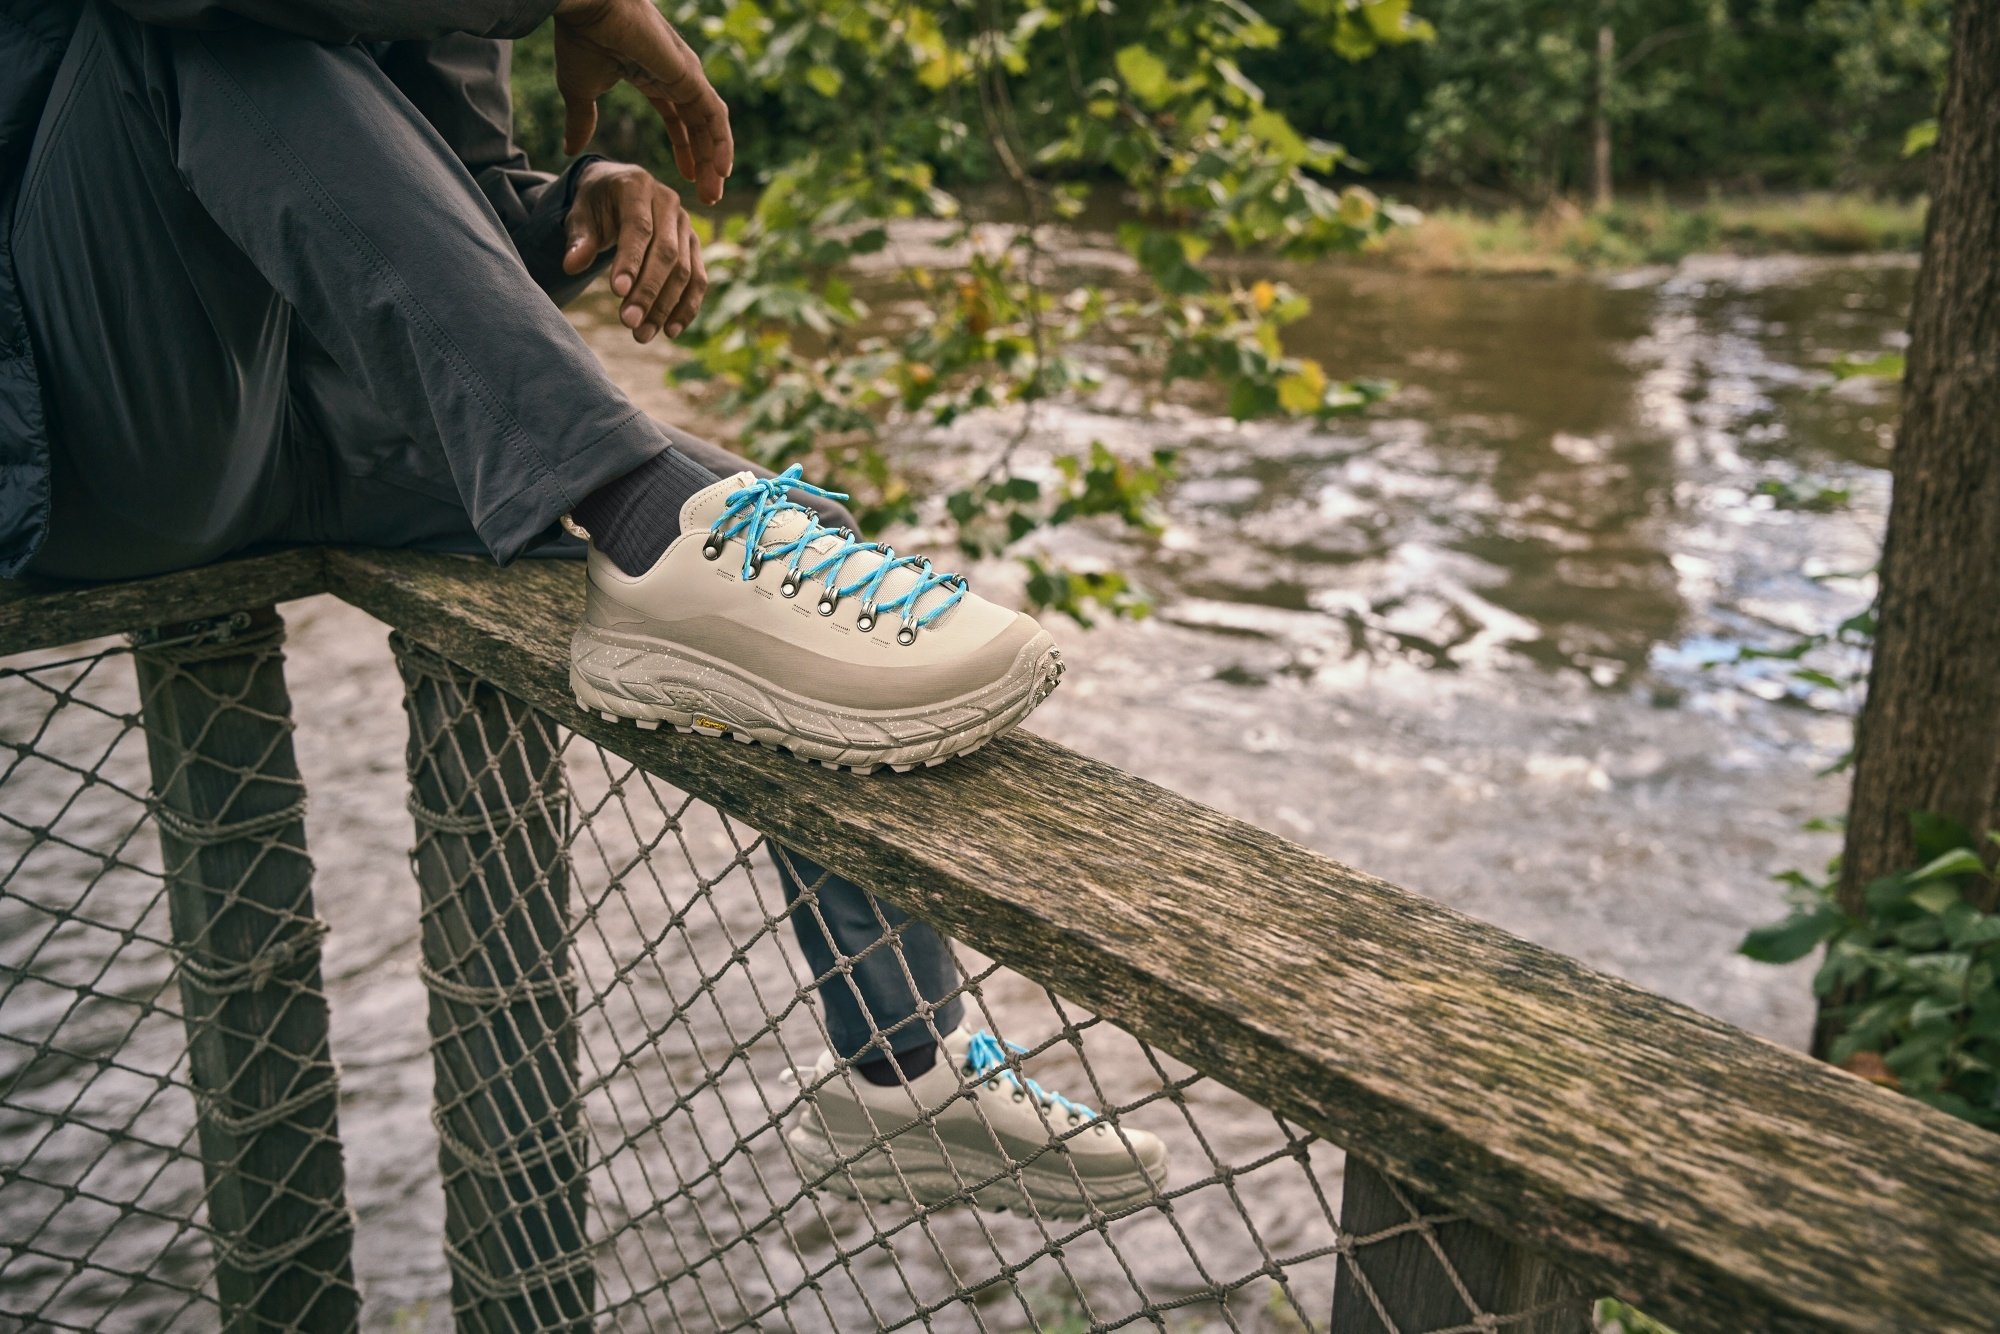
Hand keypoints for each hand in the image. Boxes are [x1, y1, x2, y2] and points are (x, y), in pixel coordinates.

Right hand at [553, 0, 733, 205]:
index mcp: (653, 77)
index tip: (689, 179)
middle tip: (709, 198)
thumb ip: (582, 121)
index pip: (679, 120)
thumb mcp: (580, 92)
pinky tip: (723, 170)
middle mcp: (676, 76)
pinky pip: (716, 115)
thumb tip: (571, 149)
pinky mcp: (691, 76)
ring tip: (715, 193)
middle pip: (699, 127)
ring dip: (716, 161)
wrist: (587, 8)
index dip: (685, 149)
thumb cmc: (581, 40)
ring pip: (711, 126)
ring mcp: (687, 75)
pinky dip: (722, 143)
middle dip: (706, 163)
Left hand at [564, 161, 706, 342]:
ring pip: (684, 271)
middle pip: (666, 253)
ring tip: (642, 335)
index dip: (630, 261)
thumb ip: (578, 239)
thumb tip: (572, 266)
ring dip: (665, 306)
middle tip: (629, 323)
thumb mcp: (580, 214)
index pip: (639, 228)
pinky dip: (686, 307)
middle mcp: (669, 202)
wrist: (619, 189)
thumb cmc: (596, 204)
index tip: (617, 292)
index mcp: (637, 186)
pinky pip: (698, 279)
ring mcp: (685, 225)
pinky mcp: (694, 245)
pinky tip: (669, 330)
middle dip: (648, 291)